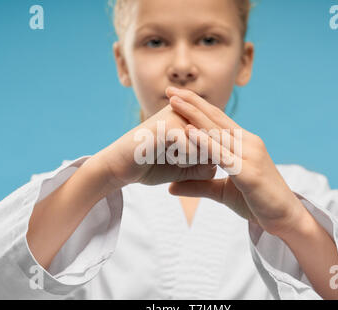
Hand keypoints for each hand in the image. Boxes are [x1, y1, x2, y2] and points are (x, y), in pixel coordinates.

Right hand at [92, 104, 216, 191]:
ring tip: (173, 159)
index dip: (211, 158)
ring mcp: (177, 115)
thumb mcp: (185, 169)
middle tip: (180, 161)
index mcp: (191, 117)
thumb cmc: (152, 166)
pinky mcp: (167, 125)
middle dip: (203, 160)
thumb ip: (204, 166)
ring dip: (193, 161)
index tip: (188, 162)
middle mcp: (186, 111)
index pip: (218, 139)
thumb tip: (219, 162)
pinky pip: (191, 149)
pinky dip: (183, 161)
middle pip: (214, 142)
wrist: (119, 167)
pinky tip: (168, 158)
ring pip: (205, 146)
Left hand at [165, 86, 306, 235]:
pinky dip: (205, 142)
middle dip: (192, 102)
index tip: (176, 95)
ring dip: (193, 114)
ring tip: (173, 100)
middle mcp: (248, 143)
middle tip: (169, 88)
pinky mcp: (249, 172)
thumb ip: (198, 184)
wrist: (285, 219)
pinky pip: (223, 154)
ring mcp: (250, 155)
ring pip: (217, 131)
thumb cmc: (256, 203)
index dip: (197, 105)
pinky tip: (189, 131)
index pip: (217, 119)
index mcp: (244, 143)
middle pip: (216, 118)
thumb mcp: (222, 192)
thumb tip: (170, 187)